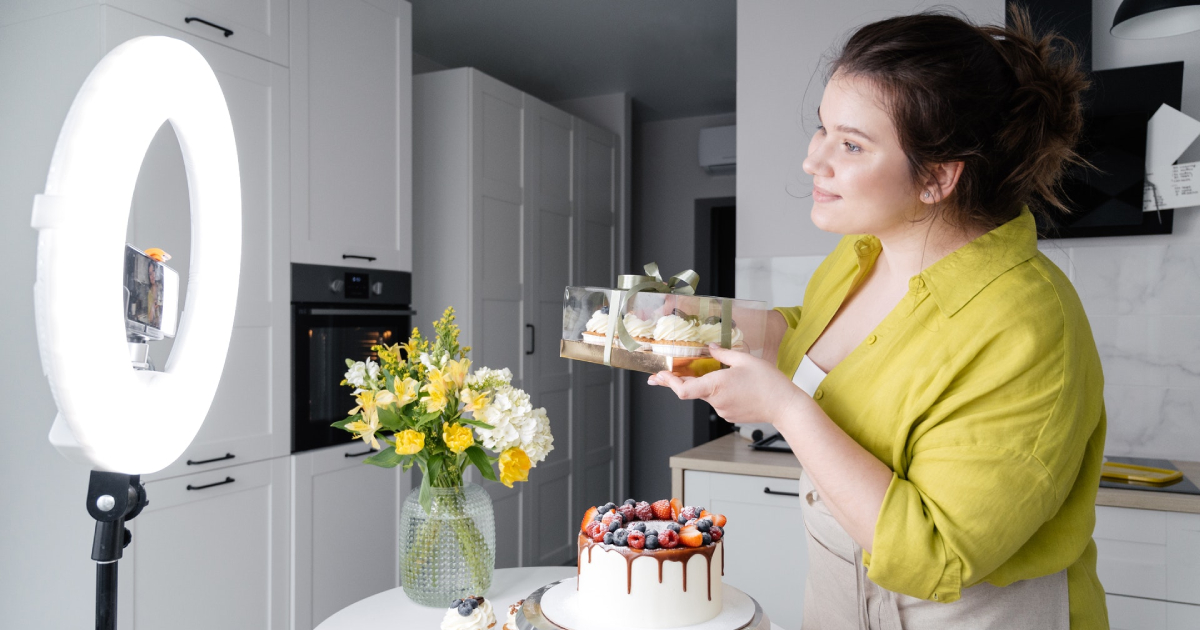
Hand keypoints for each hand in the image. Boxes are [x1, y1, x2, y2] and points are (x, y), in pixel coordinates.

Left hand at [647, 345, 808, 425]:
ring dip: (706, 384)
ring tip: (724, 374)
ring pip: (706, 395)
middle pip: (692, 390)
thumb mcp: (746, 360)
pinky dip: (718, 392)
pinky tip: (734, 385)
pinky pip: (717, 401)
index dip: (669, 382)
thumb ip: (724, 353)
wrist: (785, 406)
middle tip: (665, 373)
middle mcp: (716, 401)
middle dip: (681, 380)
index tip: (660, 375)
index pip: (684, 389)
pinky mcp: (729, 415)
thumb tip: (711, 348)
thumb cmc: (769, 383)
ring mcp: (722, 410)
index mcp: (717, 385)